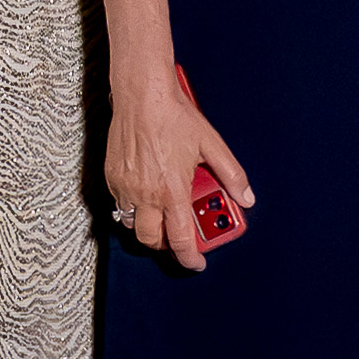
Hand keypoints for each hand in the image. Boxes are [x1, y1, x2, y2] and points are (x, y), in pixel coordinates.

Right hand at [102, 71, 253, 272]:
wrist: (143, 95)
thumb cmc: (174, 116)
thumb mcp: (212, 145)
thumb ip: (231, 175)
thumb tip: (246, 196)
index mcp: (171, 191)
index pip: (180, 240)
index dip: (189, 258)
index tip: (196, 263)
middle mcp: (146, 194)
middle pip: (151, 240)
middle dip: (165, 245)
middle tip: (178, 237)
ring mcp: (126, 186)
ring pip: (131, 224)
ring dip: (147, 227)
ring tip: (162, 216)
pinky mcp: (112, 176)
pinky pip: (120, 203)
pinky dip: (132, 206)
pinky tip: (146, 193)